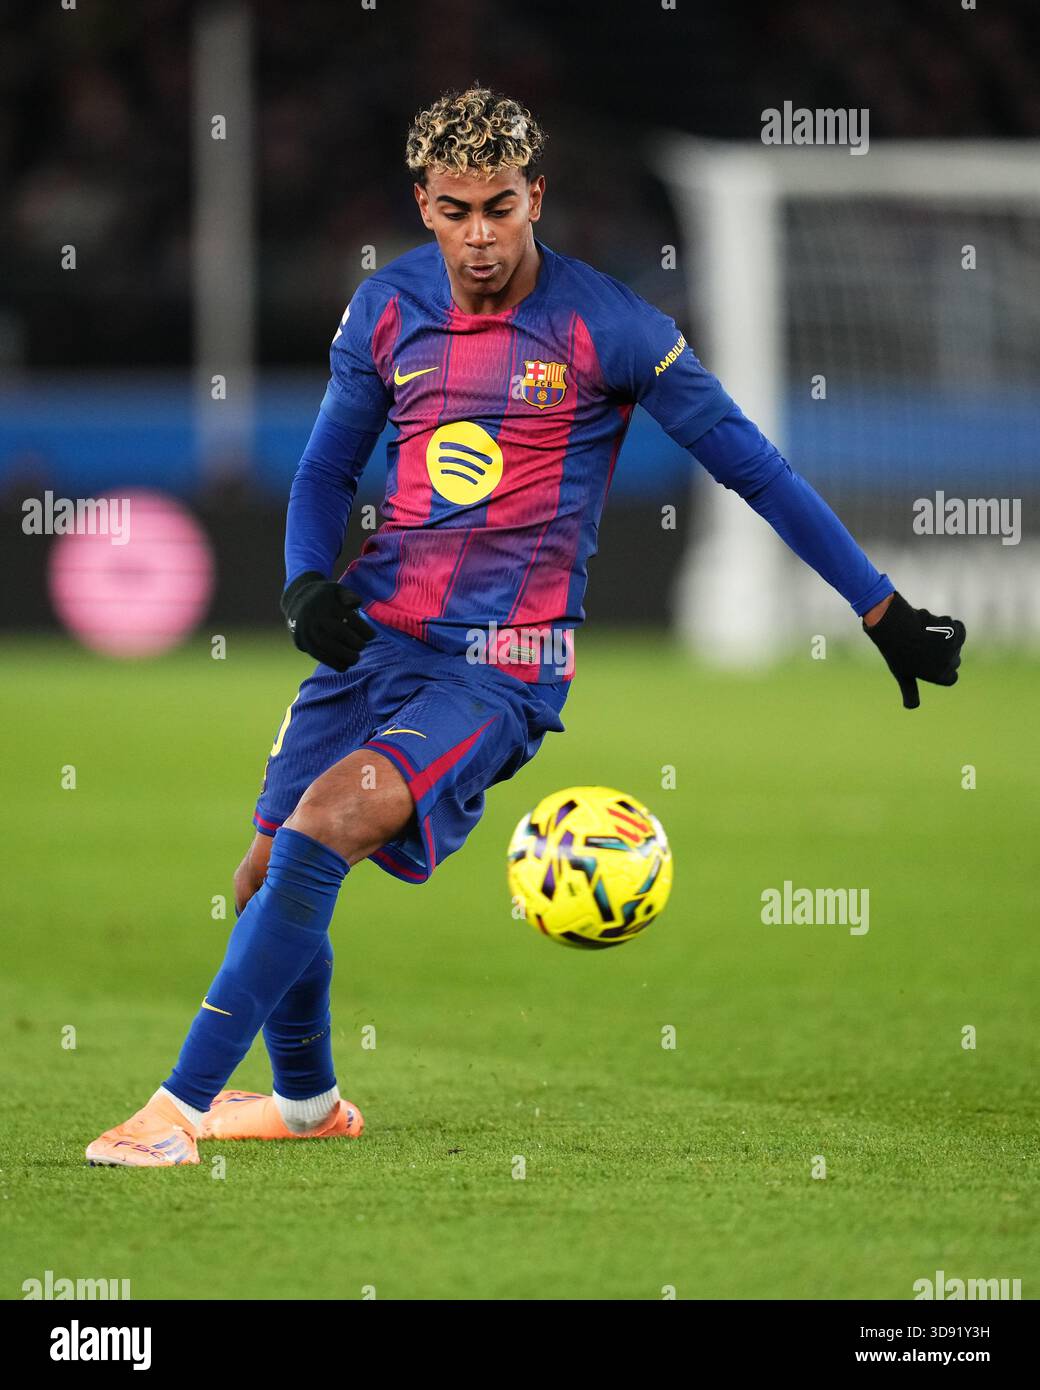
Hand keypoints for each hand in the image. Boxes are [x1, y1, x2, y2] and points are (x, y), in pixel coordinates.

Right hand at [280, 571, 374, 671]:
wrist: (296, 602)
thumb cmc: (324, 598)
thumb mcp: (336, 590)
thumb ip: (348, 595)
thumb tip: (356, 603)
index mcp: (328, 604)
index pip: (350, 618)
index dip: (364, 629)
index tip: (371, 635)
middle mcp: (316, 617)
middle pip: (338, 632)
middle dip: (354, 643)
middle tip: (362, 646)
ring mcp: (307, 630)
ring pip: (326, 647)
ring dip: (344, 657)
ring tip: (355, 659)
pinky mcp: (303, 642)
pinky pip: (318, 656)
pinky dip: (332, 663)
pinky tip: (344, 666)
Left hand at [862, 591, 965, 708]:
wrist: (893, 627)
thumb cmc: (896, 651)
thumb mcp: (902, 674)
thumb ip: (911, 691)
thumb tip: (911, 707)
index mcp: (939, 676)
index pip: (951, 678)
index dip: (942, 668)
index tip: (930, 660)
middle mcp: (950, 665)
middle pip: (955, 660)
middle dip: (942, 652)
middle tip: (922, 645)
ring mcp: (953, 648)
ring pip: (955, 641)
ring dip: (943, 634)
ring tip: (924, 633)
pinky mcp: (954, 631)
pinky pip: (957, 627)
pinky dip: (947, 624)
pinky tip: (931, 623)